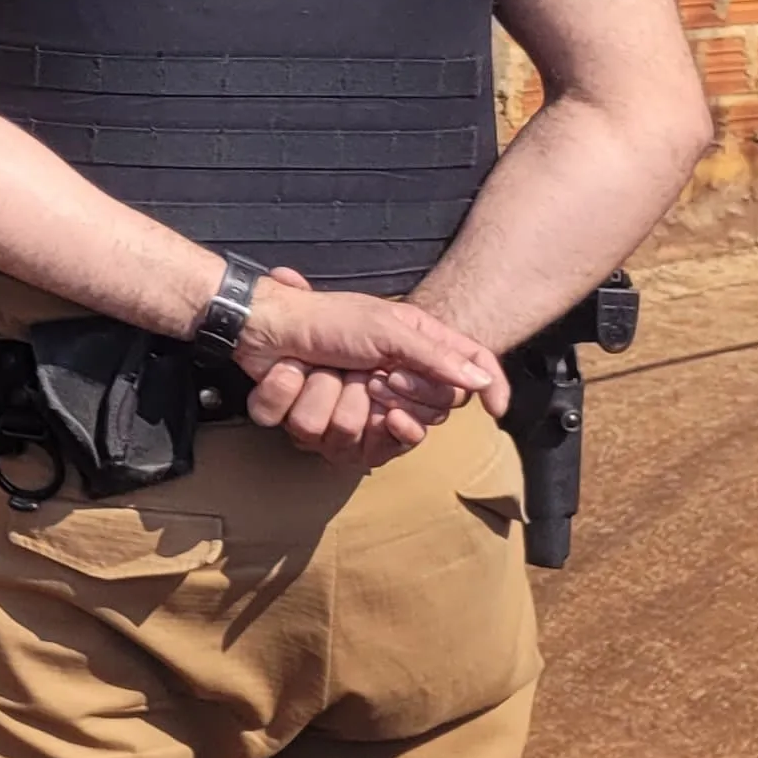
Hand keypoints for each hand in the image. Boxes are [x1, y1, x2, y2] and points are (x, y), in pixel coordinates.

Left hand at [235, 266, 497, 467]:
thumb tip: (481, 381)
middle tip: (369, 373)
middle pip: (419, 421)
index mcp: (414, 358)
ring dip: (332, 397)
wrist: (264, 324)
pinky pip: (315, 439)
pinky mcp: (315, 425)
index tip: (492, 410)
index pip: (464, 384)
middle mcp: (389, 389)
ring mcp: (352, 411)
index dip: (486, 392)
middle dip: (387, 397)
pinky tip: (295, 380)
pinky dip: (297, 403)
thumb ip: (435, 356)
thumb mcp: (386, 327)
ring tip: (323, 371)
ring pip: (359, 436)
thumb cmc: (325, 318)